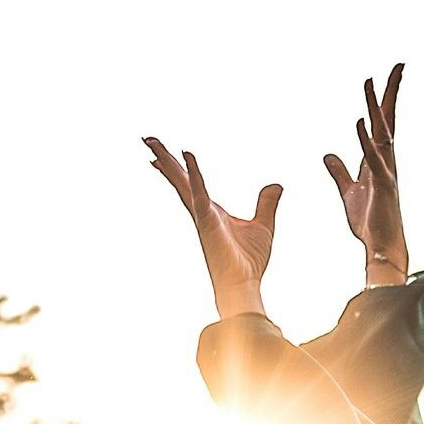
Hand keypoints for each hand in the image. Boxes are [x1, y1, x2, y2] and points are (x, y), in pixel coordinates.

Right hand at [145, 140, 279, 322]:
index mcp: (210, 211)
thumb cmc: (249, 262)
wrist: (244, 284)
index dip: (177, 168)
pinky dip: (194, 173)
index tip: (160, 156)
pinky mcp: (207, 220)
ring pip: (181, 181)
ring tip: (152, 141)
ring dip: (167, 160)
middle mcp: (201, 211)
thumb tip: (276, 186)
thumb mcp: (264, 225)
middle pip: (179, 178)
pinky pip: (199, 192)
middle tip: (147, 138)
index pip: (190, 183)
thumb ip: (266, 204)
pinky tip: (187, 154)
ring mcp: (201, 215)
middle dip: (164, 158)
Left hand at [324, 63, 408, 288]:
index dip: (379, 100)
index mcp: (378, 159)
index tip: (380, 76)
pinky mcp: (383, 186)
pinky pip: (374, 158)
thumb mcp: (348, 192)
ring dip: (375, 108)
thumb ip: (339, 171)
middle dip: (390, 92)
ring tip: (370, 83)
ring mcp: (387, 171)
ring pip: (382, 132)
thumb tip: (328, 154)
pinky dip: (366, 140)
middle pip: (388, 119)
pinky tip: (359, 123)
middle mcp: (386, 160)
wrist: (380, 247)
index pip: (380, 123)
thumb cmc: (369, 222)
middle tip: (398, 65)